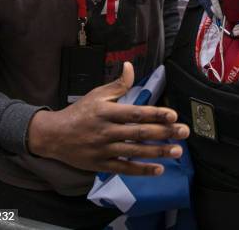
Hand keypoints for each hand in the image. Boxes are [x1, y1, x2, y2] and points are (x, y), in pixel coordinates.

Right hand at [27, 62, 188, 175]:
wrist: (54, 136)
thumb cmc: (79, 112)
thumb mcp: (96, 95)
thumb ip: (118, 84)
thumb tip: (130, 67)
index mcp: (106, 112)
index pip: (135, 114)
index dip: (155, 114)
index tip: (173, 115)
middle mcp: (106, 131)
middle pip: (139, 133)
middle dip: (164, 133)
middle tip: (184, 132)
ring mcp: (104, 150)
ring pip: (135, 152)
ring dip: (158, 152)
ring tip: (177, 151)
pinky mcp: (101, 164)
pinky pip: (124, 168)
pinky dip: (141, 170)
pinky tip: (159, 169)